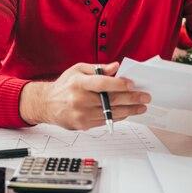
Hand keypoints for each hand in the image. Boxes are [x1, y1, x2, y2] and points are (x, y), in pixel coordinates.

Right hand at [20, 62, 150, 129]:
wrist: (47, 104)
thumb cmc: (64, 85)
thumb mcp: (78, 70)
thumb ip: (99, 69)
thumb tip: (116, 67)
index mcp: (79, 83)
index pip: (102, 84)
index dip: (119, 84)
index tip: (133, 84)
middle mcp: (79, 99)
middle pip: (111, 100)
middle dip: (132, 98)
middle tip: (145, 97)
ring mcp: (81, 114)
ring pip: (111, 113)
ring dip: (129, 110)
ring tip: (141, 106)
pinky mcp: (83, 125)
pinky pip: (105, 120)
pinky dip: (118, 116)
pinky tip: (127, 112)